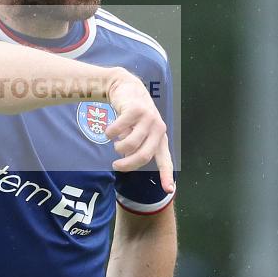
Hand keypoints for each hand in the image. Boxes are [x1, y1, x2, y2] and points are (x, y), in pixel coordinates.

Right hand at [105, 68, 174, 192]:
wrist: (125, 86)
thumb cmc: (131, 114)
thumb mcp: (138, 131)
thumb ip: (138, 146)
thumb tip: (130, 162)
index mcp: (160, 137)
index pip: (165, 160)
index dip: (166, 176)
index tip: (169, 190)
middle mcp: (158, 128)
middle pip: (143, 156)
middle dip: (127, 165)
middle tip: (116, 165)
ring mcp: (148, 118)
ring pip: (129, 144)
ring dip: (117, 147)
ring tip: (115, 142)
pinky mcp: (135, 110)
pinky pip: (117, 131)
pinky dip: (109, 133)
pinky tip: (109, 130)